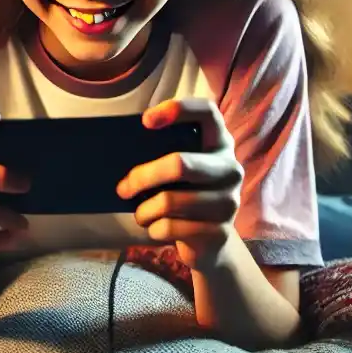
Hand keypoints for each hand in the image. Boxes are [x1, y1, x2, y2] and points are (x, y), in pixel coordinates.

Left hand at [117, 98, 242, 268]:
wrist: (211, 243)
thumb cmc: (186, 196)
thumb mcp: (181, 172)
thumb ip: (165, 156)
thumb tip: (121, 154)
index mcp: (220, 143)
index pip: (207, 112)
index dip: (178, 109)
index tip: (146, 121)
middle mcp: (230, 168)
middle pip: (180, 164)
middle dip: (143, 176)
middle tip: (123, 187)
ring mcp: (228, 201)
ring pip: (170, 201)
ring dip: (144, 210)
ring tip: (141, 213)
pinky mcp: (220, 231)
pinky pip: (171, 227)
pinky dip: (154, 229)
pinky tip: (156, 228)